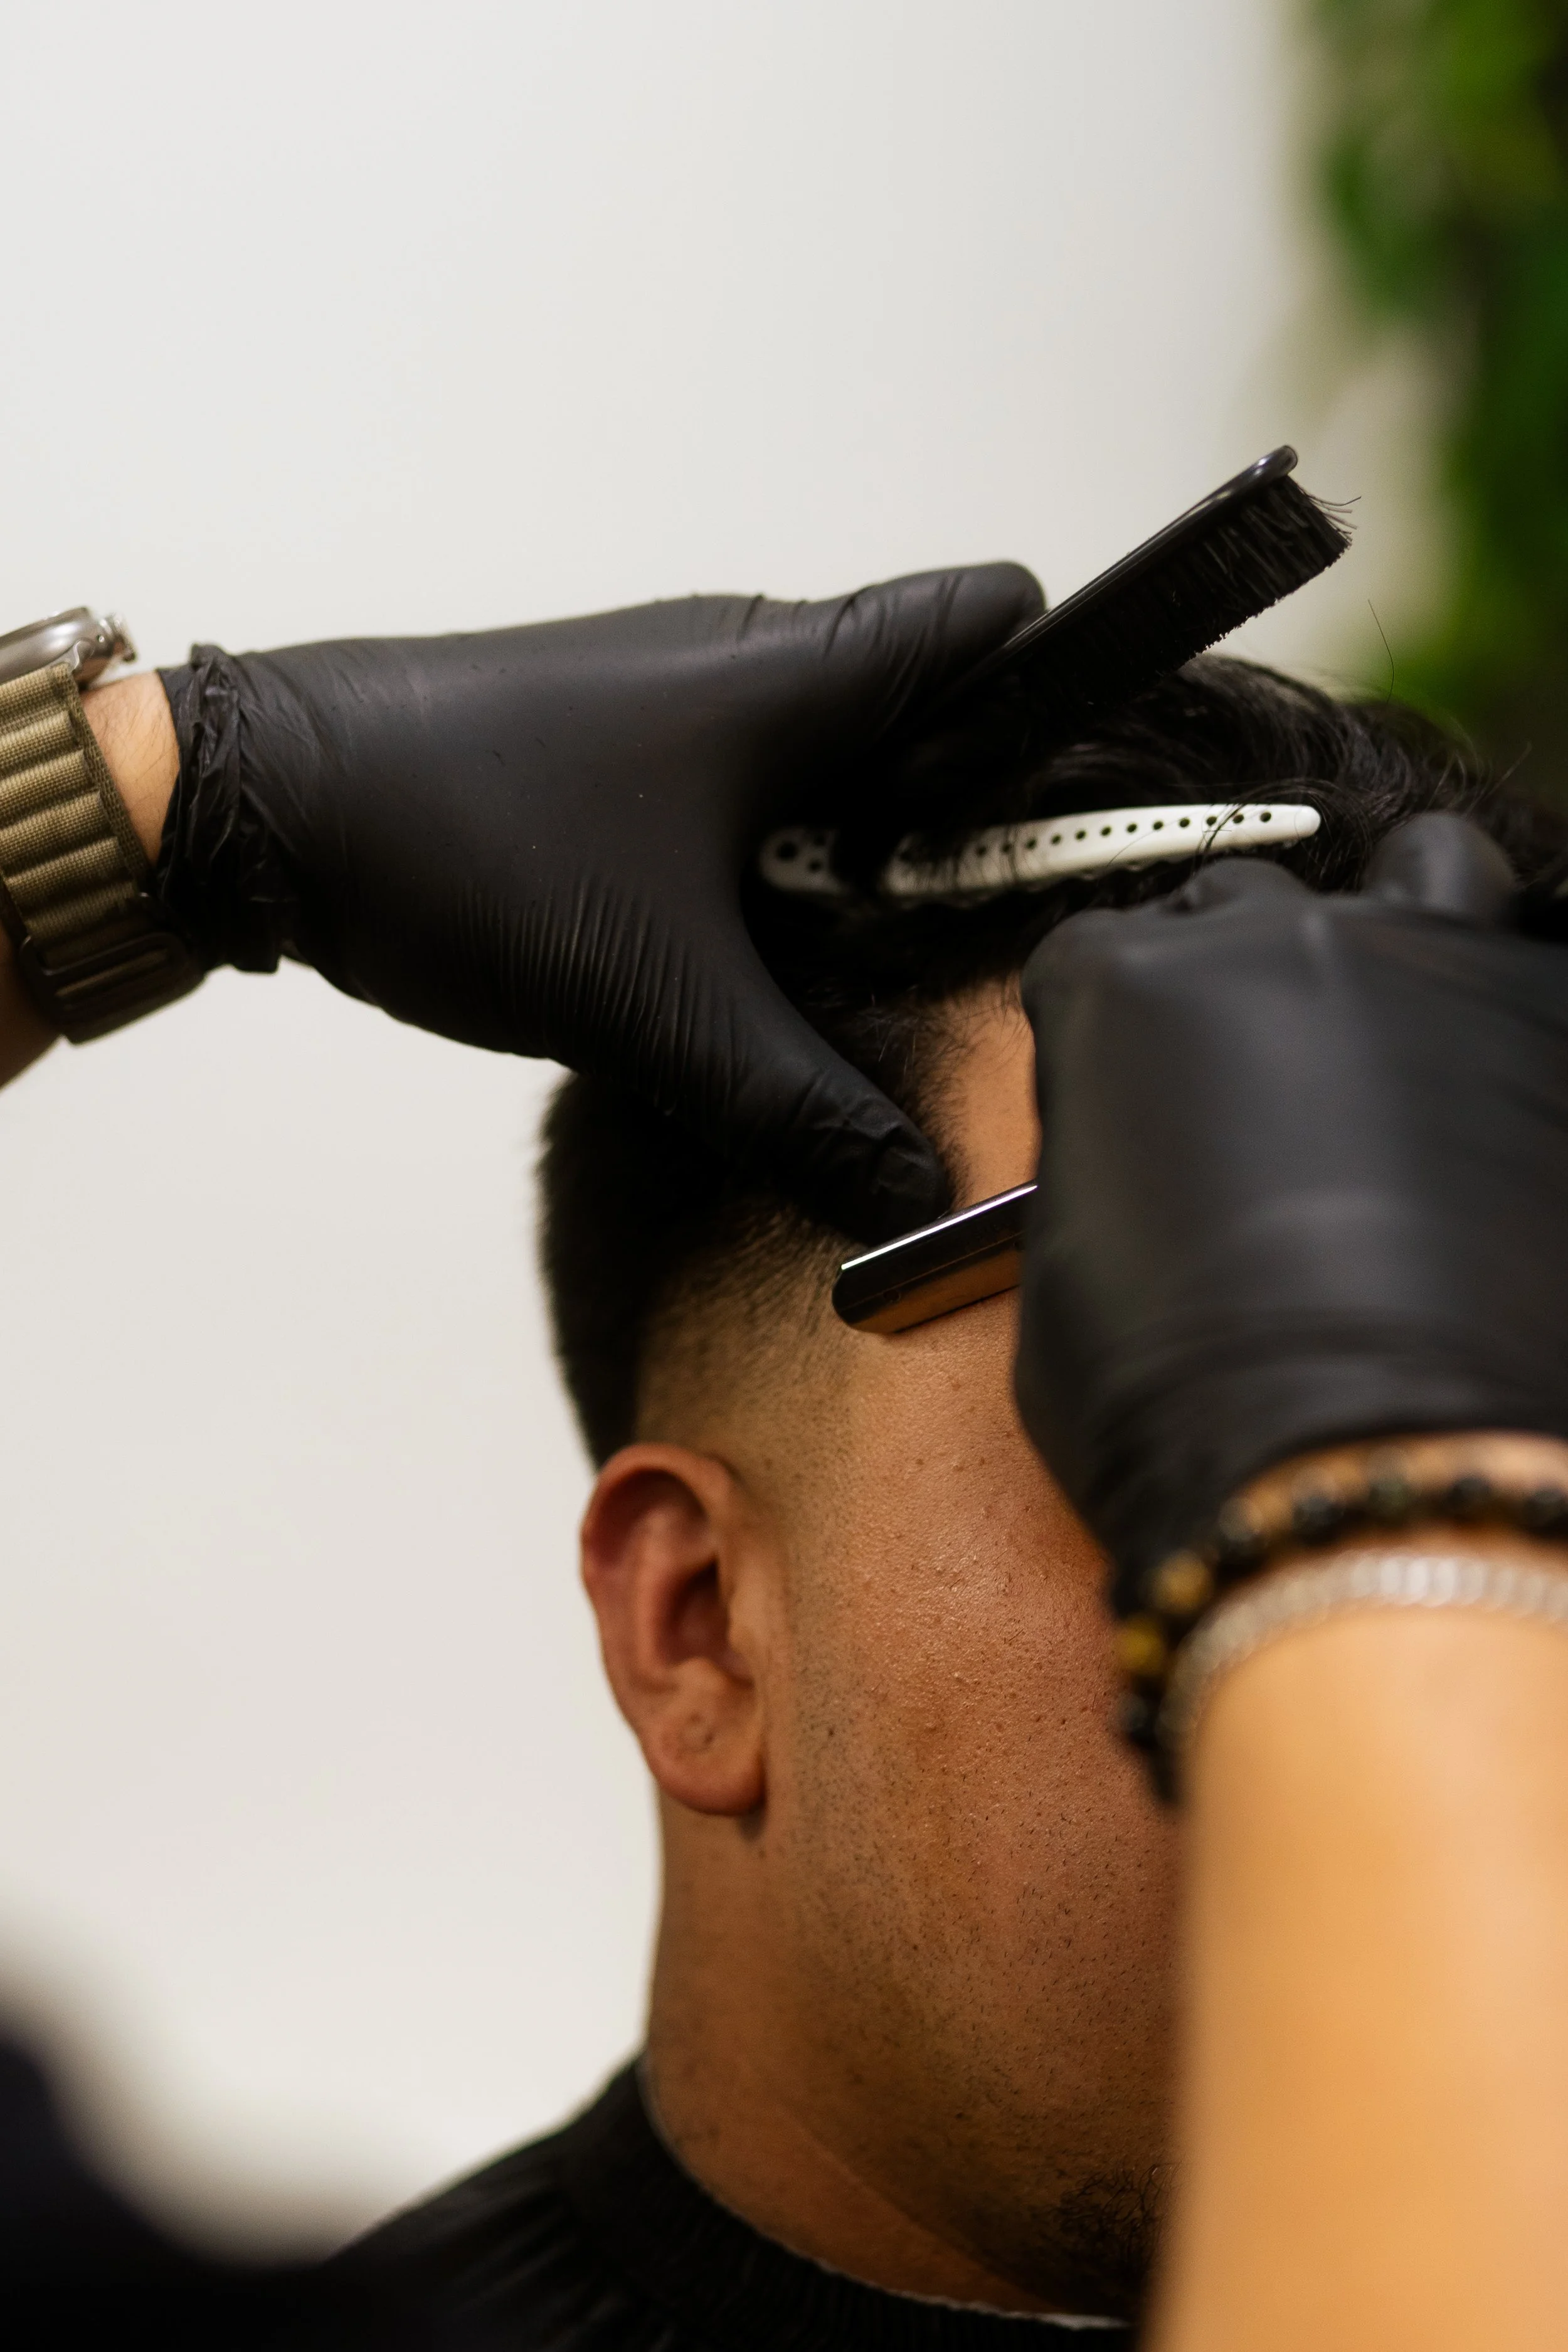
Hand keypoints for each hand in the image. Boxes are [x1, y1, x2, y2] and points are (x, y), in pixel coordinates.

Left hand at [157, 569, 1040, 1239]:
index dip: (1067, 707)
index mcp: (800, 674)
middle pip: (932, 715)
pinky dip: (774, 881)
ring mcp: (682, 708)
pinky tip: (742, 973)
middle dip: (965, 833)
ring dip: (858, 871)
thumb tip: (914, 1192)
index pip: (999, 623)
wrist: (265, 806)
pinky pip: (748, 807)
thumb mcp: (658, 1004)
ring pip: (835, 774)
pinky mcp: (622, 759)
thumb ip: (801, 1105)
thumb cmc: (467, 849)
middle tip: (958, 954)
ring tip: (845, 978)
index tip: (1071, 840)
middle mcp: (754, 665)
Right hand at [1012, 812, 1567, 1598]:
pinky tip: (1505, 1109)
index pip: (1096, 953)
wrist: (1361, 1460)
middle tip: (1261, 1083)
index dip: (1111, 1031)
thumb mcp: (1069, 1272)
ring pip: (1424, 871)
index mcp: (1124, 991)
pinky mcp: (1558, 1023)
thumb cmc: (1186, 1399)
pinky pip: (1546, 972)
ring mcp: (1431, 967)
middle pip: (1245, 905)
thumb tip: (1149, 1165)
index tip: (1134, 1091)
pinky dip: (1518, 1025)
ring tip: (1411, 1023)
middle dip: (1239, 978)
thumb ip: (1106, 1168)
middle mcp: (1276, 945)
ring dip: (1405, 930)